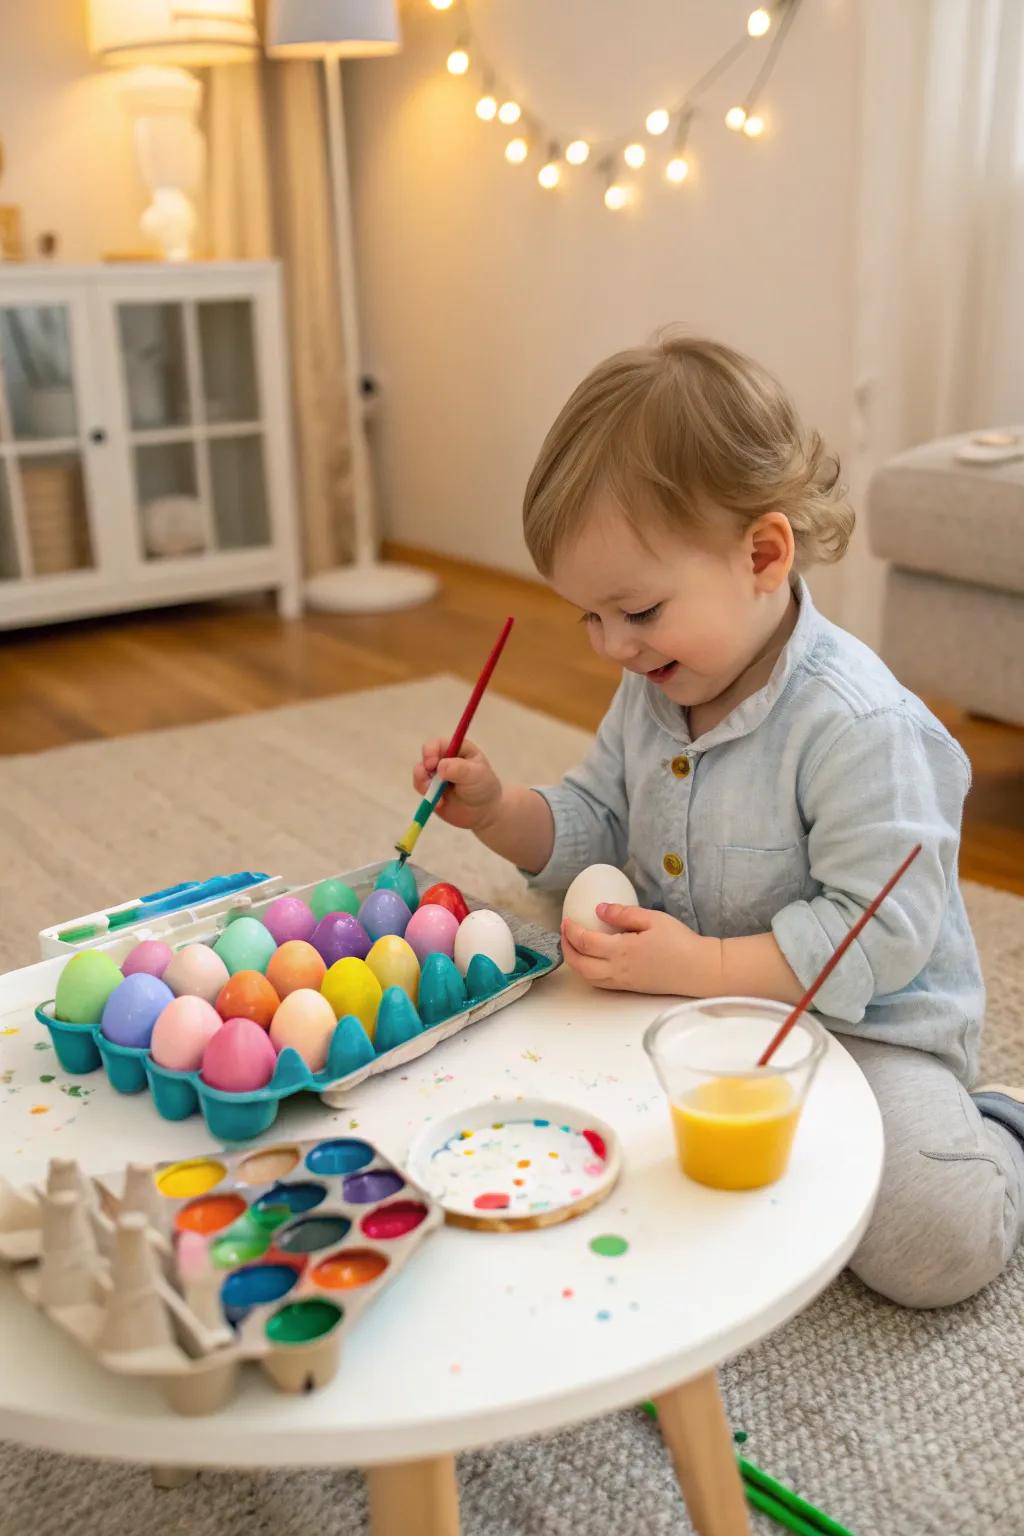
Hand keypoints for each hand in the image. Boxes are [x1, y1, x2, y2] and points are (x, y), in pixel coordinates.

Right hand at [413, 736, 503, 831]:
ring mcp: (437, 773)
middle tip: (431, 781)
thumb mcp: (476, 775)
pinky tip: (440, 803)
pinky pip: (420, 787)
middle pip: (426, 756)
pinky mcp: (431, 788)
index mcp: (458, 749)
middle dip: (425, 768)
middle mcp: (445, 758)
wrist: (483, 812)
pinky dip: (427, 795)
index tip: (432, 764)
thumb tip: (440, 767)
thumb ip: (459, 769)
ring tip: (437, 796)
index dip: (431, 751)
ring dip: (424, 783)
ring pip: (420, 772)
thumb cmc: (483, 788)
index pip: (439, 743)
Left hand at [561, 904, 716, 994]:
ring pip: (588, 977)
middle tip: (564, 934)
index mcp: (621, 951)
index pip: (585, 942)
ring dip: (575, 963)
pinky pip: (601, 983)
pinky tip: (592, 961)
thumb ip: (623, 913)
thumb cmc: (680, 943)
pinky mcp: (631, 988)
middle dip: (567, 949)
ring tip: (573, 947)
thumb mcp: (653, 919)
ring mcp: (624, 982)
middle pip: (580, 965)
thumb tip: (599, 909)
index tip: (566, 920)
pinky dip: (588, 973)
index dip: (571, 931)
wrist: (700, 970)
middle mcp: (618, 970)